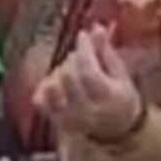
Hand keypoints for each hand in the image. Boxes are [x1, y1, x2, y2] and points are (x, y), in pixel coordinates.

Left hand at [33, 23, 142, 141]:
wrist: (114, 132)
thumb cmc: (120, 99)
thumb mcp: (120, 75)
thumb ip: (106, 52)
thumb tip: (96, 27)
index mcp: (106, 97)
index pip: (88, 70)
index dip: (84, 49)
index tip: (83, 35)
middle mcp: (85, 109)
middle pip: (68, 75)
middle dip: (73, 58)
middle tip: (83, 56)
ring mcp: (67, 116)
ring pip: (52, 85)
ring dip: (60, 71)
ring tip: (72, 71)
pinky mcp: (54, 119)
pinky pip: (40, 99)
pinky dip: (45, 86)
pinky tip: (57, 82)